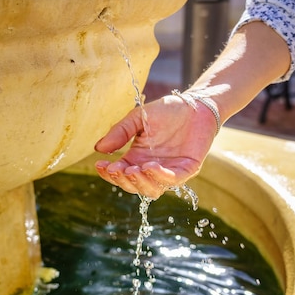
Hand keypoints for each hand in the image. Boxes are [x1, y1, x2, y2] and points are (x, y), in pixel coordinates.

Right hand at [94, 94, 217, 198]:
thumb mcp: (138, 119)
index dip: (109, 173)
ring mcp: (169, 172)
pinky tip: (150, 166)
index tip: (101, 164)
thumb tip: (98, 148)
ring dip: (140, 182)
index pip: (120, 174)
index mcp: (137, 158)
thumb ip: (120, 132)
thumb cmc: (167, 111)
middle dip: (123, 181)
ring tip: (133, 169)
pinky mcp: (187, 169)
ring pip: (152, 190)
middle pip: (134, 187)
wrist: (195, 104)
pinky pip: (173, 181)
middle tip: (117, 168)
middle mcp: (151, 169)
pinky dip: (161, 176)